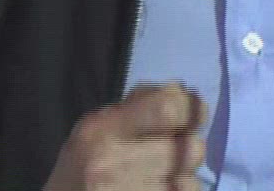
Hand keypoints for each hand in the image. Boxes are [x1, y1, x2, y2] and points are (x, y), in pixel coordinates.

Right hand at [43, 83, 208, 190]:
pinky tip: (157, 189)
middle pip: (190, 149)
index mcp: (102, 130)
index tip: (192, 113)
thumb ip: (140, 104)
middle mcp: (113, 164)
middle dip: (189, 149)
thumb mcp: (98, 126)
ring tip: (161, 178)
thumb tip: (183, 93)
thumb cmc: (82, 166)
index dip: (190, 109)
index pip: (168, 109)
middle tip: (174, 153)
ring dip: (184, 179)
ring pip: (191, 183)